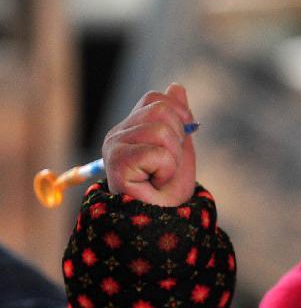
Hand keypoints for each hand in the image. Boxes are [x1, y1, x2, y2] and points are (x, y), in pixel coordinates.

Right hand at [102, 83, 196, 206]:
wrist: (164, 220)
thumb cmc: (168, 189)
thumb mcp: (180, 147)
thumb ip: (178, 118)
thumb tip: (176, 86)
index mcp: (131, 128)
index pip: (156, 99)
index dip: (178, 116)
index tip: (180, 142)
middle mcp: (117, 134)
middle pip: (161, 110)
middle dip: (177, 139)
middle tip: (167, 165)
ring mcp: (113, 147)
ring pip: (161, 131)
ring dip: (172, 157)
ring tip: (160, 175)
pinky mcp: (116, 163)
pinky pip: (158, 153)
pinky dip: (166, 170)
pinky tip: (154, 183)